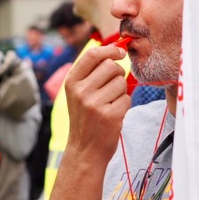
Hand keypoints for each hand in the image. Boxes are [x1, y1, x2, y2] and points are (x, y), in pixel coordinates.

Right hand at [64, 46, 130, 162]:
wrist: (84, 150)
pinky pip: (127, 99)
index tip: (121, 52)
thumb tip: (117, 51)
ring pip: (121, 82)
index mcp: (71, 82)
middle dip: (118, 74)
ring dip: (121, 92)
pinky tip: (113, 114)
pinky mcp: (109, 115)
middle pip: (111, 66)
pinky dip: (124, 105)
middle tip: (113, 87)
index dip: (110, 49)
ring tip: (110, 104)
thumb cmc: (85, 118)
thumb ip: (92, 73)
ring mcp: (94, 103)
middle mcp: (80, 91)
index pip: (92, 54)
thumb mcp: (78, 94)